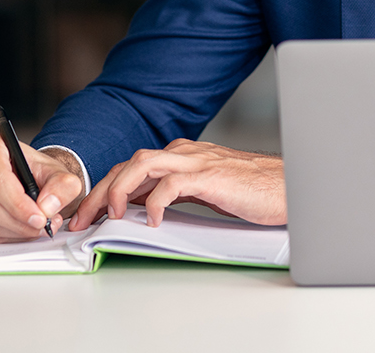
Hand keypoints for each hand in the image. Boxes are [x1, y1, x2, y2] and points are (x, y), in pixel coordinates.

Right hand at [0, 131, 85, 242]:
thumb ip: (62, 186)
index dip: (18, 204)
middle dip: (17, 222)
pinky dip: (1, 236)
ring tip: (34, 228)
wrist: (26, 177)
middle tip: (41, 227)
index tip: (39, 218)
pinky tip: (18, 230)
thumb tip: (48, 206)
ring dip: (11, 231)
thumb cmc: (35, 171)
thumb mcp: (57, 172)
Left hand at [68, 139, 284, 229]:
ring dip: (119, 190)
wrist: (292, 187)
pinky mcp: (211, 175)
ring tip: (111, 216)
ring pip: (142, 164)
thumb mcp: (206, 192)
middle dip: (99, 192)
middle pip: (128, 164)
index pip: (131, 168)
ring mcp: (197, 161)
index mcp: (182, 156)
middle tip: (82, 220)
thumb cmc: (255, 192)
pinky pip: (172, 183)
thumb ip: (176, 193)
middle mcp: (185, 153)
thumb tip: (142, 211)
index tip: (86, 216)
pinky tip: (153, 220)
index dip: (103, 190)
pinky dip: (155, 201)